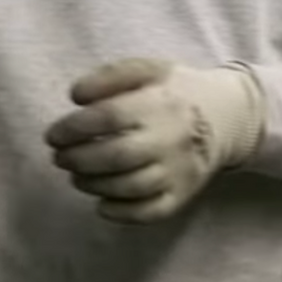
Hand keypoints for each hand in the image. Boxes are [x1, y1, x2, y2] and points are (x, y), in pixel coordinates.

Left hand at [44, 58, 265, 223]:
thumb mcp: (147, 70)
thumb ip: (109, 76)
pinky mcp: (183, 195)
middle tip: (59, 158)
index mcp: (159, 103)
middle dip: (78, 160)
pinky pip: (150, 212)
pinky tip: (101, 203)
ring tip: (76, 176)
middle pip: (116, 156)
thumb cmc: (175, 91)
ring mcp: (178, 170)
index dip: (73, 128)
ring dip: (93, 185)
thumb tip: (75, 96)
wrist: (228, 116)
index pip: (108, 117)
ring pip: (130, 187)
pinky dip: (121, 212)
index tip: (53, 135)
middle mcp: (169, 139)